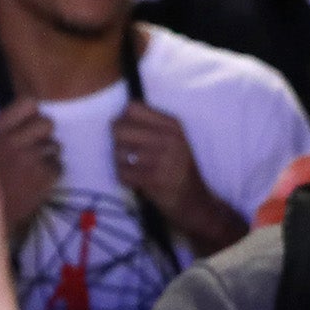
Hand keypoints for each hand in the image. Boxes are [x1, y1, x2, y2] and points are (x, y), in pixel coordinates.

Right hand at [0, 97, 61, 230]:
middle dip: (45, 136)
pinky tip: (37, 182)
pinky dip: (52, 175)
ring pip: (55, 146)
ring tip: (33, 171)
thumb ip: (7, 129)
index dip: (34, 114)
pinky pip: (59, 166)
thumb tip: (35, 112)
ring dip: (48, 157)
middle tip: (36, 150)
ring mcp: (29, 157)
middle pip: (47, 123)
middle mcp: (12, 140)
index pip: (28, 103)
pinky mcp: (43, 175)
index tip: (31, 125)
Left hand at [114, 102, 229, 244]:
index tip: (126, 131)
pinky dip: (124, 177)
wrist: (193, 200)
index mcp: (172, 125)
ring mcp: (161, 159)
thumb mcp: (175, 140)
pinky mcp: (153, 179)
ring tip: (132, 167)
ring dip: (120, 162)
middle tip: (124, 151)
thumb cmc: (178, 168)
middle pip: (120, 129)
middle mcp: (167, 139)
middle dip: (116, 141)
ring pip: (118, 152)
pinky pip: (122, 172)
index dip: (123, 119)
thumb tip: (116, 119)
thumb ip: (152, 127)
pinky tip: (134, 179)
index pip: (132, 109)